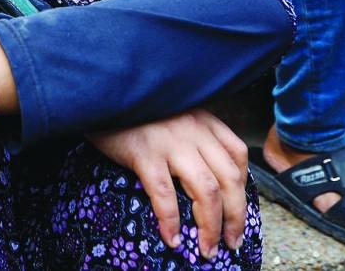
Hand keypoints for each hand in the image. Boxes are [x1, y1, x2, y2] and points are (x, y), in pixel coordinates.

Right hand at [86, 109, 247, 260]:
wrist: (101, 96)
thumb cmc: (135, 111)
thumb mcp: (173, 115)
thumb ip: (192, 136)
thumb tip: (204, 179)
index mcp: (203, 120)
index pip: (238, 155)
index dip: (243, 188)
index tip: (236, 210)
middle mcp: (194, 130)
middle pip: (229, 179)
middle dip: (235, 217)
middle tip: (232, 242)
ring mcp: (170, 142)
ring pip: (206, 190)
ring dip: (211, 226)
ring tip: (208, 248)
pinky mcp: (145, 154)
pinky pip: (165, 194)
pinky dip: (171, 220)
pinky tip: (171, 238)